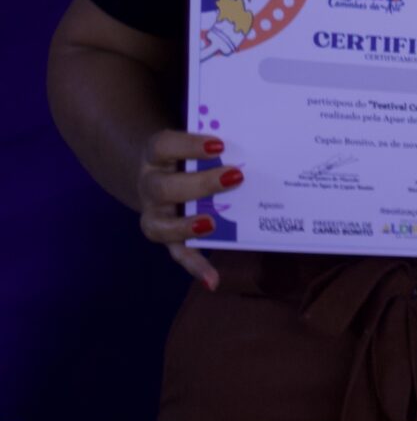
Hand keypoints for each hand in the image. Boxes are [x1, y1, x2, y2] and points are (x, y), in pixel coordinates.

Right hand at [138, 131, 235, 289]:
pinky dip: (195, 267)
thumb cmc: (189, 154)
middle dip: (199, 184)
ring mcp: (154, 213)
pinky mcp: (167, 236)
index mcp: (155, 155)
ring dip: (186, 227)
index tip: (219, 145)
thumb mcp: (196, 142)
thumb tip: (263, 140)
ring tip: (212, 224)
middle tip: (236, 176)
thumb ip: (219, 143)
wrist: (162, 169)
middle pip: (163, 187)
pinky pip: (177, 253)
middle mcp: (149, 184)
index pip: (163, 146)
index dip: (188, 145)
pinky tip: (213, 280)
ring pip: (160, 224)